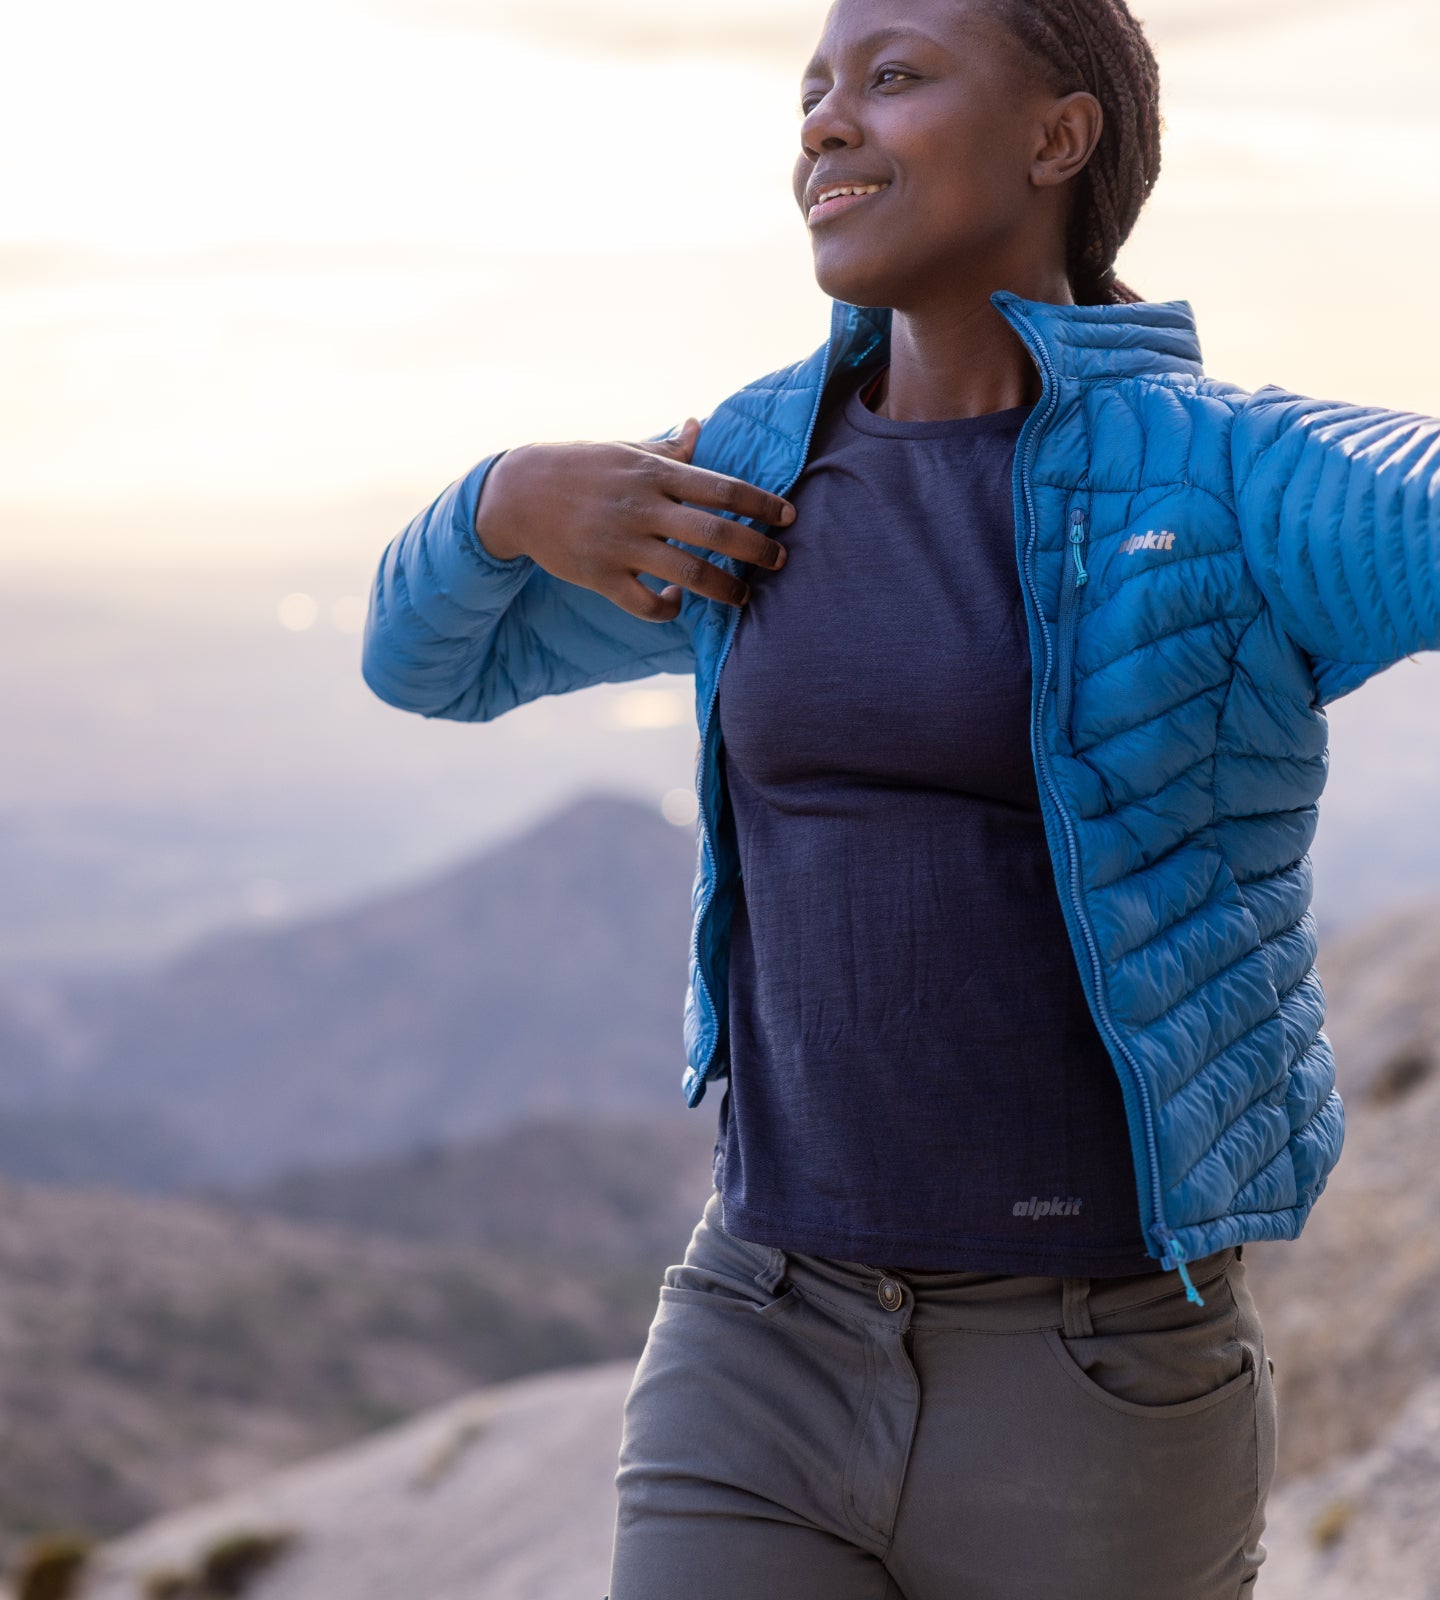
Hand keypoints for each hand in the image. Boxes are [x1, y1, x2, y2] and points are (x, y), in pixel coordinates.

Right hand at [473, 418, 793, 621]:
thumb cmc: (581, 469)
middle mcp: (642, 508)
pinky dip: (670, 608)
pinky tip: (678, 602)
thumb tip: (698, 425)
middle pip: (715, 533)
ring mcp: (621, 545)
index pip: (721, 487)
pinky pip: (646, 604)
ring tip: (744, 597)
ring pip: (689, 574)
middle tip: (781, 560)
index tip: (788, 515)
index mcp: (653, 474)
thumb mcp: (624, 450)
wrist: (517, 494)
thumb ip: (667, 449)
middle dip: (756, 549)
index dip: (761, 503)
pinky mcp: (600, 577)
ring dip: (725, 589)